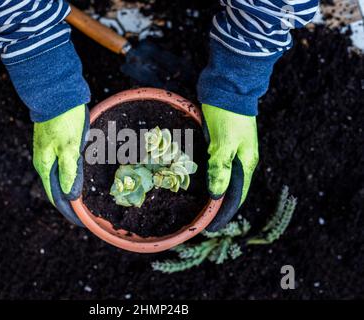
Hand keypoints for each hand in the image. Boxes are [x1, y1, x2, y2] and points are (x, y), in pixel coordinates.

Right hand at [33, 105, 88, 225]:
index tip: (82, 222)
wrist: (55, 94)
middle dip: (71, 204)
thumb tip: (71, 196)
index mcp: (45, 166)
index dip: (69, 212)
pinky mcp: (55, 146)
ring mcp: (49, 154)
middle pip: (57, 190)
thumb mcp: (69, 148)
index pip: (56, 198)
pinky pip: (63, 168)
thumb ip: (69, 172)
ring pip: (60, 179)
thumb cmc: (63, 120)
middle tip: (86, 215)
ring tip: (84, 202)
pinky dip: (72, 178)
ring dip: (71, 192)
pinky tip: (79, 179)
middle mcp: (45, 163)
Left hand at [202, 104, 258, 231]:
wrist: (229, 86)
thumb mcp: (224, 144)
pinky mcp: (222, 141)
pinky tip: (197, 179)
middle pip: (230, 187)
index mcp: (246, 163)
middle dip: (218, 203)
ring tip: (198, 204)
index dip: (225, 212)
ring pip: (222, 176)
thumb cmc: (228, 116)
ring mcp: (233, 149)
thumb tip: (217, 195)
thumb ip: (221, 169)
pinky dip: (208, 174)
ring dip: (212, 189)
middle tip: (202, 218)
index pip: (237, 195)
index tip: (211, 226)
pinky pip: (215, 164)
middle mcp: (242, 159)